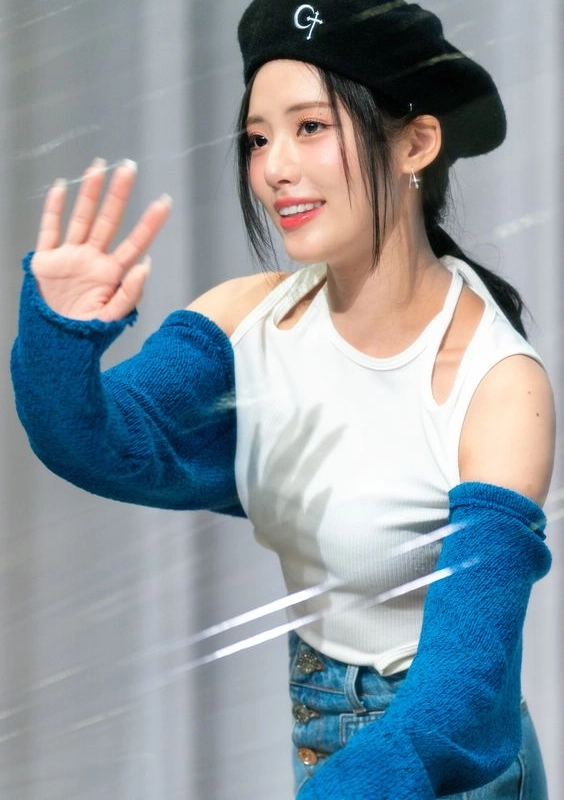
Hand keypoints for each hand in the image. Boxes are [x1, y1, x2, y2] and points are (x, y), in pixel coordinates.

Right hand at [32, 158, 170, 320]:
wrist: (54, 344)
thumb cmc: (86, 335)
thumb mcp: (112, 318)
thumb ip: (130, 293)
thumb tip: (146, 266)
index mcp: (112, 273)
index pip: (135, 242)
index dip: (150, 223)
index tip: (164, 202)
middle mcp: (92, 259)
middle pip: (108, 220)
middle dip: (118, 195)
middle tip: (129, 168)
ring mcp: (70, 256)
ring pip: (81, 218)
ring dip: (89, 193)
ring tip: (99, 166)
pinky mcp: (46, 260)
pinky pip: (50, 229)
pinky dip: (54, 208)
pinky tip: (62, 187)